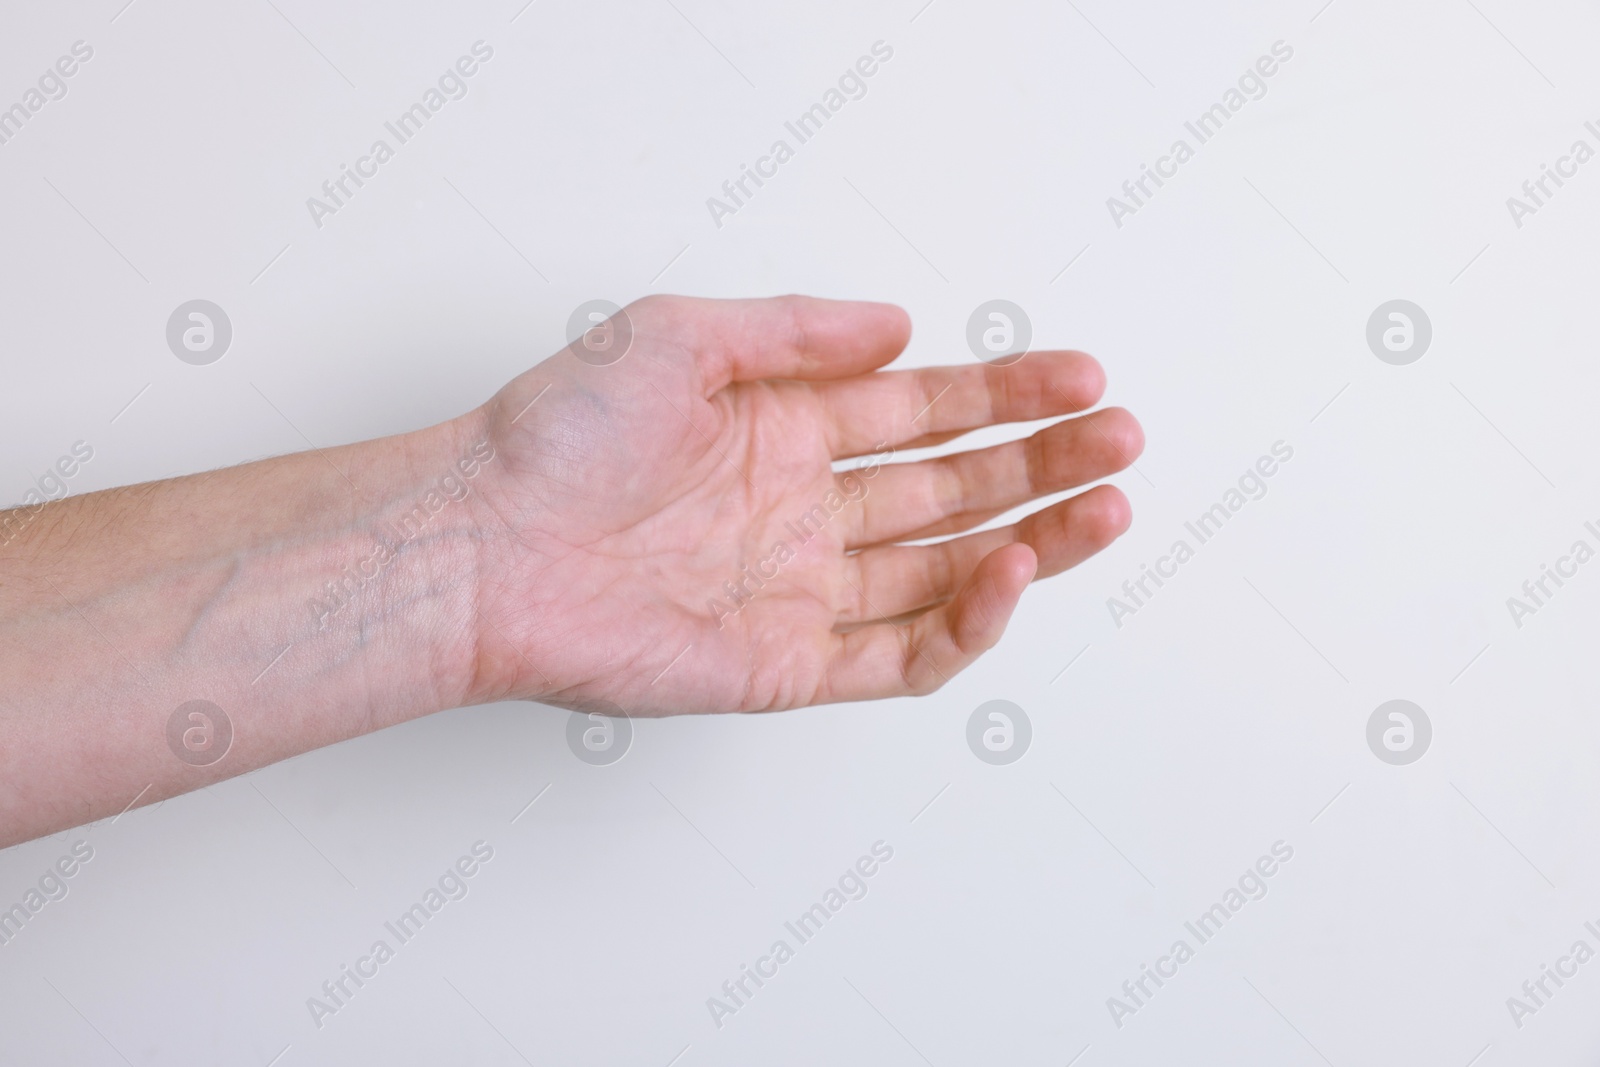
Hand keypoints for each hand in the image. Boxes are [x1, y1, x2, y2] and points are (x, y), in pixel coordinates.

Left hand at [463, 295, 1142, 714]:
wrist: (486, 544)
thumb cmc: (558, 438)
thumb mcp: (679, 336)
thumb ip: (799, 332)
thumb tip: (899, 326)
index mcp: (783, 431)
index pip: (923, 410)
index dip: (1006, 394)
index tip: (1077, 376)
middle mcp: (802, 510)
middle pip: (952, 486)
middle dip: (1043, 462)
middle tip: (1117, 438)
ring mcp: (800, 590)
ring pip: (945, 568)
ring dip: (1031, 537)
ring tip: (1107, 504)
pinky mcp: (786, 664)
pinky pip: (900, 651)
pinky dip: (965, 621)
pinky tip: (1009, 571)